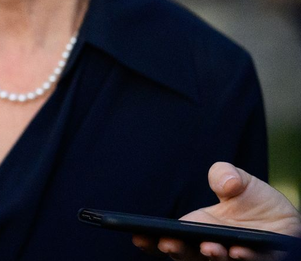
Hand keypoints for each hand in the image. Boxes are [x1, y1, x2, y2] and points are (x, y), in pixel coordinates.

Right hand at [133, 162, 300, 259]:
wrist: (291, 223)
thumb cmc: (259, 204)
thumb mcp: (242, 182)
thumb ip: (226, 174)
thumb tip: (225, 181)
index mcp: (198, 228)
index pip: (171, 238)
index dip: (152, 239)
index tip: (139, 236)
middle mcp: (211, 248)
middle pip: (186, 255)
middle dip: (177, 250)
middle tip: (170, 243)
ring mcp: (232, 258)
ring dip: (209, 256)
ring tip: (209, 247)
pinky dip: (240, 260)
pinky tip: (239, 252)